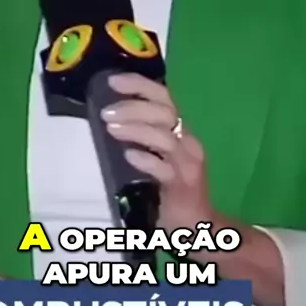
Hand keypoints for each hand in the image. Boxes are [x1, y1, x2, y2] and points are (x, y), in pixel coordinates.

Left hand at [102, 74, 285, 305]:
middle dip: (134, 107)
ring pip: (164, 138)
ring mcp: (188, 163)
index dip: (140, 85)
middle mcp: (189, 141)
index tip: (113, 80)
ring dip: (136, 130)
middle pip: (165, 113)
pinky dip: (146, 160)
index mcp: (182, 129)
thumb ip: (146, 132)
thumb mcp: (161, 154)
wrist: (199, 224)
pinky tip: (130, 157)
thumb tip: (114, 112)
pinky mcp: (183, 186)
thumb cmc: (174, 185)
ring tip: (111, 129)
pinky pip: (163, 169)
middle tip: (106, 112)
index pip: (165, 96)